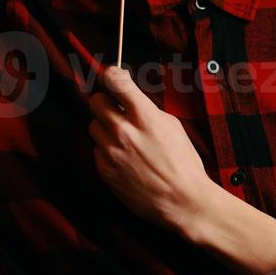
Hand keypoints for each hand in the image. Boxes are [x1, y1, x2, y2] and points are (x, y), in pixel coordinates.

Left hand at [88, 66, 210, 233]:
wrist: (181, 200)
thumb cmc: (182, 161)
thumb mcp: (171, 125)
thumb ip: (146, 110)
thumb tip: (129, 101)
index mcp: (143, 116)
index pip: (116, 82)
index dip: (111, 74)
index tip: (111, 74)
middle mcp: (123, 130)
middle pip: (96, 101)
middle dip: (105, 102)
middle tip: (116, 109)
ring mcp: (111, 151)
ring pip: (94, 126)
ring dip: (105, 127)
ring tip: (123, 138)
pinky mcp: (104, 170)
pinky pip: (97, 150)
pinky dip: (106, 150)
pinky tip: (124, 158)